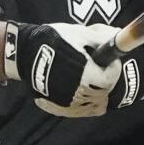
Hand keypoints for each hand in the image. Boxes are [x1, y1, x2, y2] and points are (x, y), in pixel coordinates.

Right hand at [6, 22, 121, 116]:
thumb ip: (101, 38)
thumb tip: (119, 36)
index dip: (113, 68)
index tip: (108, 61)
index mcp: (86, 75)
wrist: (24, 52)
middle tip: (100, 69)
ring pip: (93, 105)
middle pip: (103, 93)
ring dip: (96, 93)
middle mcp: (78, 93)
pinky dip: (84, 103)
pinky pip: (79, 111)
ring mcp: (67, 103)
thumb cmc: (53, 40)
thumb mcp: (79, 34)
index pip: (110, 79)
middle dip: (105, 81)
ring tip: (90, 80)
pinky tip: (81, 90)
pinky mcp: (58, 108)